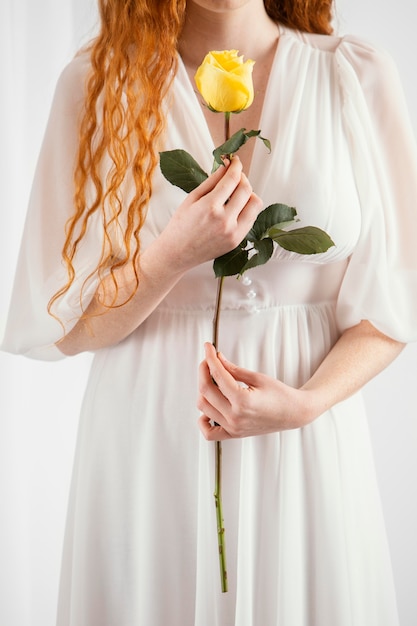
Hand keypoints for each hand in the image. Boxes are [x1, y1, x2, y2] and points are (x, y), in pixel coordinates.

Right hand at [159, 156, 262, 271]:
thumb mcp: (192, 198)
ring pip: (255, 204)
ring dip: (249, 194)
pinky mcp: (237, 241)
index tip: (235, 161)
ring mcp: (233, 232)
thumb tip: (226, 166)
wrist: (177, 253)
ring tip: (236, 194)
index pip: (232, 179)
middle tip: (235, 176)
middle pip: (247, 189)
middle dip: (242, 178)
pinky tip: (236, 207)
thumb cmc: (180, 225)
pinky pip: (251, 218)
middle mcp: (225, 220)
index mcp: (210, 206)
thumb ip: (211, 181)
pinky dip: (247, 209)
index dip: (236, 166)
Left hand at [197, 343, 313, 439]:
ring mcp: (233, 428)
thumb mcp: (258, 377)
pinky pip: (209, 432)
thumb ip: (234, 369)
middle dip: (204, 371)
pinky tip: (210, 407)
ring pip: (203, 408)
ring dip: (203, 390)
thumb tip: (217, 359)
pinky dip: (203, 420)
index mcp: (243, 401)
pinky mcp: (234, 434)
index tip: (208, 348)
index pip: (217, 375)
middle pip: (205, 391)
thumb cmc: (281, 395)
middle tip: (209, 361)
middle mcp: (235, 417)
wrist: (295, 413)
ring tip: (213, 380)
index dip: (210, 358)